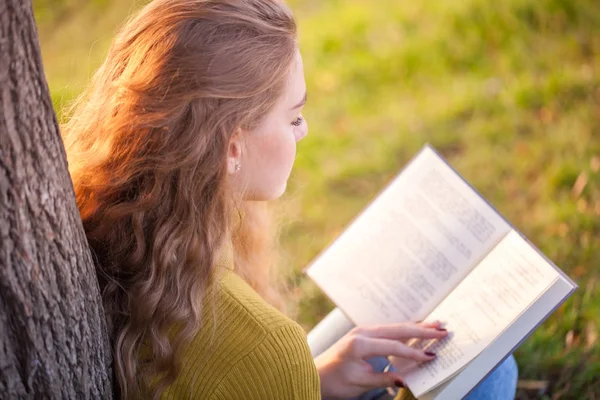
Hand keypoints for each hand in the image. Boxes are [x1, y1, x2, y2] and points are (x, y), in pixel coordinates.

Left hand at [314, 321, 446, 398]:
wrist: (315, 374)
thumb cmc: (333, 381)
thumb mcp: (359, 384)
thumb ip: (383, 379)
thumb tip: (406, 379)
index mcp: (359, 344)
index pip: (394, 347)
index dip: (414, 353)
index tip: (432, 357)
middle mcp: (361, 333)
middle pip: (397, 329)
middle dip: (421, 330)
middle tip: (442, 329)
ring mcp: (362, 331)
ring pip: (394, 327)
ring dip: (414, 327)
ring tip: (435, 325)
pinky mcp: (363, 334)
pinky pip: (387, 330)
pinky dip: (403, 330)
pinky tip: (415, 329)